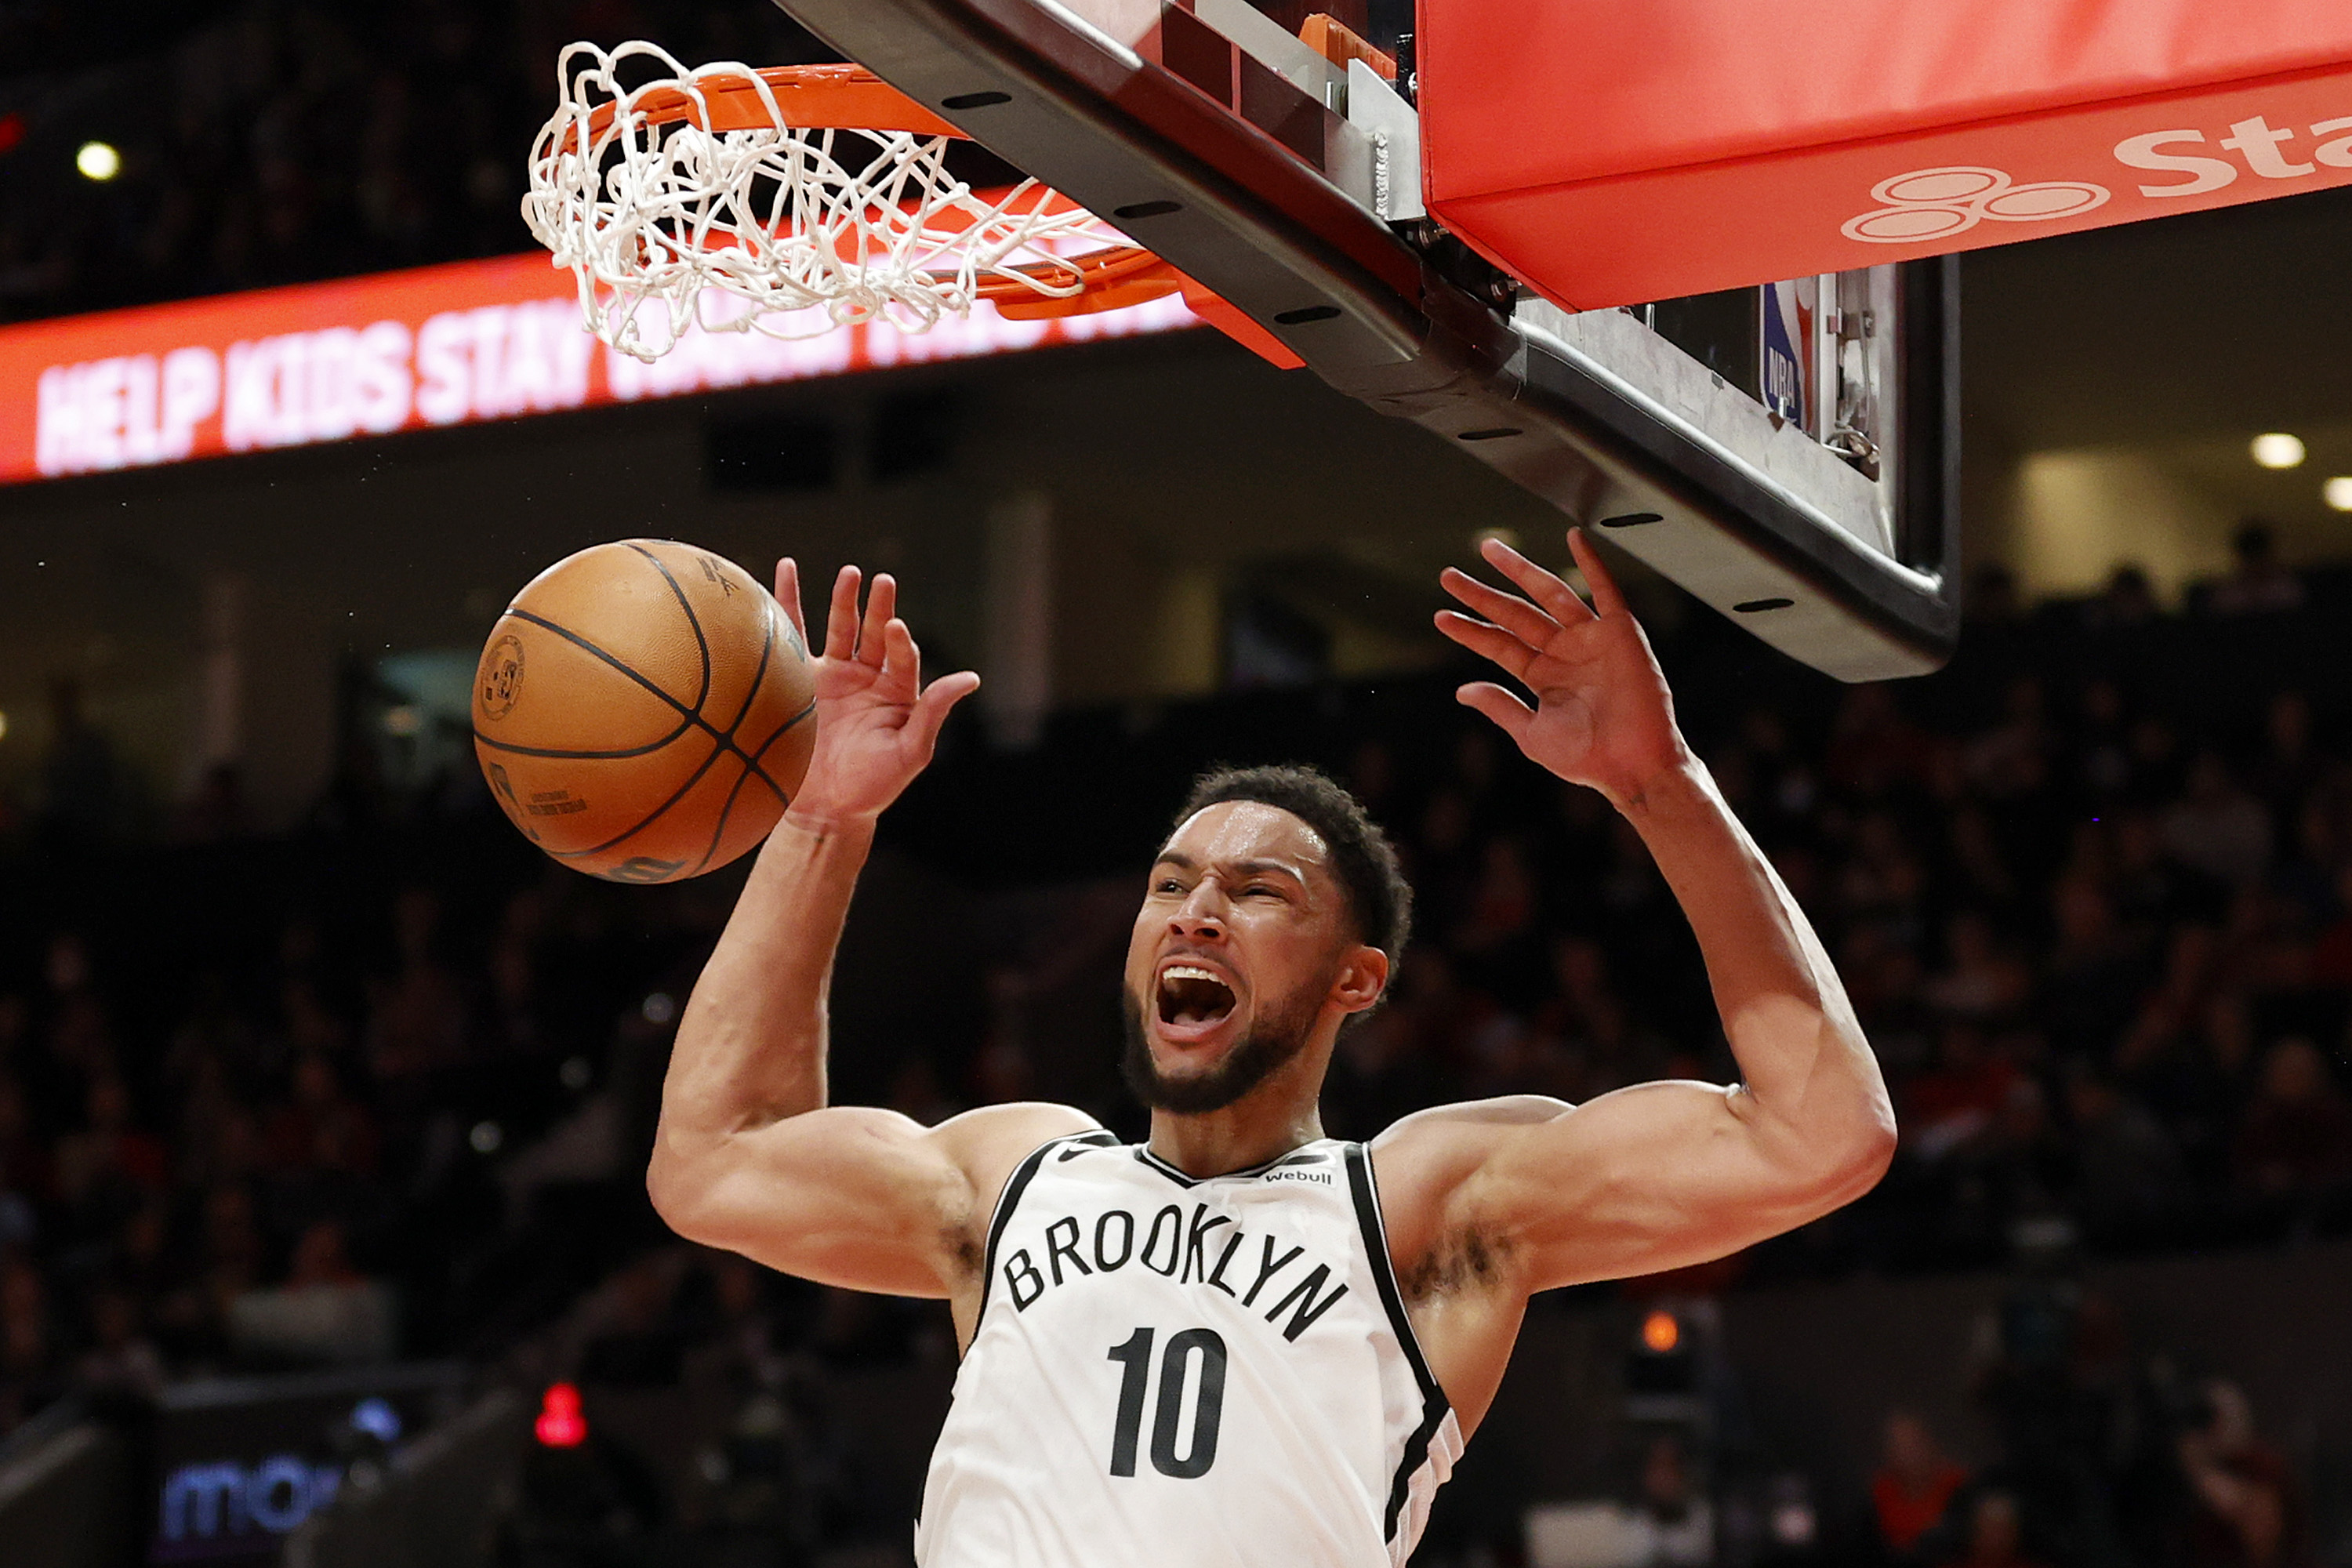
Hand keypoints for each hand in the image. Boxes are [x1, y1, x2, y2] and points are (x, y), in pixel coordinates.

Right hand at [773, 560, 979, 824]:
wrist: (825, 809)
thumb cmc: (874, 786)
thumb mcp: (910, 751)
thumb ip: (934, 712)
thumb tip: (971, 678)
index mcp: (897, 693)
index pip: (901, 657)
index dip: (899, 641)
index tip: (895, 627)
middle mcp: (867, 678)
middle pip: (873, 634)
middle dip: (878, 608)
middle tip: (883, 581)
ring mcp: (833, 676)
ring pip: (840, 629)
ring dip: (844, 600)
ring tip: (851, 573)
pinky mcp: (799, 679)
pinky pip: (794, 634)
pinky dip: (789, 602)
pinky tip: (786, 569)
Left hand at [1434, 529, 1687, 805]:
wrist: (1632, 765)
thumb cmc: (1587, 758)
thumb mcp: (1531, 734)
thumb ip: (1500, 707)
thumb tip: (1462, 691)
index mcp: (1542, 676)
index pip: (1498, 644)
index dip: (1470, 630)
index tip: (1440, 616)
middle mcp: (1564, 651)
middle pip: (1515, 614)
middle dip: (1482, 594)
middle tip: (1448, 576)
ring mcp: (1591, 638)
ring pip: (1549, 594)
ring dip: (1520, 570)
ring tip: (1488, 549)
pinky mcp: (1621, 632)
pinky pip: (1607, 590)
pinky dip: (1594, 562)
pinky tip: (1575, 536)